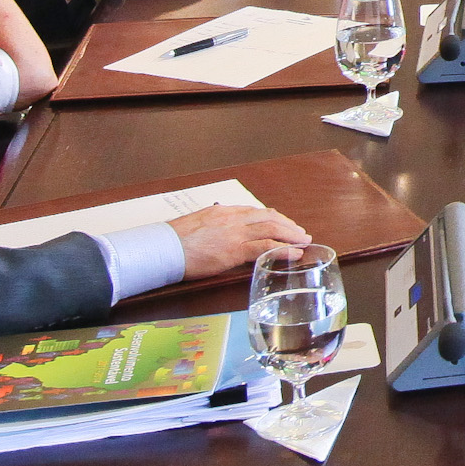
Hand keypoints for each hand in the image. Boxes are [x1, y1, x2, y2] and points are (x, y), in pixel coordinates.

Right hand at [169, 202, 311, 280]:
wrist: (162, 248)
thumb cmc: (174, 241)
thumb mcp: (197, 225)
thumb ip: (214, 226)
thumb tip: (221, 232)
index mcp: (223, 212)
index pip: (256, 212)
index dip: (274, 218)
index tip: (284, 224)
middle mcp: (232, 219)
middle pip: (268, 218)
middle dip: (288, 225)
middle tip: (301, 233)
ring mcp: (234, 234)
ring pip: (271, 230)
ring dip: (291, 236)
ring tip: (303, 242)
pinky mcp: (233, 251)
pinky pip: (265, 248)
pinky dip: (283, 250)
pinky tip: (294, 253)